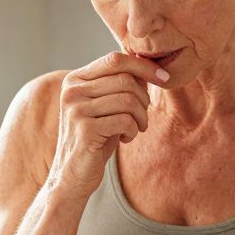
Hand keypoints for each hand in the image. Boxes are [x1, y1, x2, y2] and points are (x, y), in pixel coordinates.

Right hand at [48, 52, 168, 201]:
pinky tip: (125, 139)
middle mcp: (72, 91)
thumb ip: (119, 84)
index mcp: (75, 80)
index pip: (115, 59)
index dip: (144, 66)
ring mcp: (76, 110)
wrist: (72, 175)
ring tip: (135, 128)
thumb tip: (149, 66)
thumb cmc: (94, 139)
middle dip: (144, 98)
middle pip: (125, 79)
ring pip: (128, 100)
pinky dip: (132, 130)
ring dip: (140, 116)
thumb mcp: (104, 106)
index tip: (163, 78)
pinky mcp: (85, 130)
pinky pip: (125, 120)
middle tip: (142, 116)